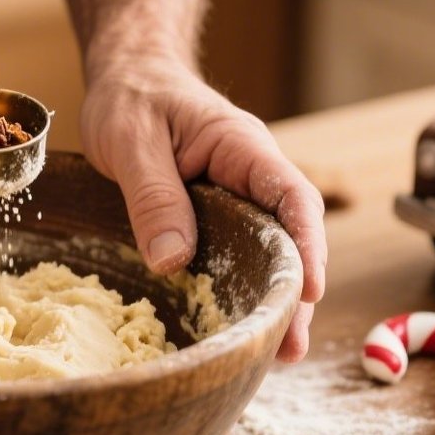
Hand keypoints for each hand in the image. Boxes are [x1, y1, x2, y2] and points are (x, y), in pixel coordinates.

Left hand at [80, 56, 327, 361]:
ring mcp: (237, 199)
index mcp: (241, 147)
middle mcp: (251, 176)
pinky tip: (239, 331)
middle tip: (290, 348)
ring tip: (276, 356)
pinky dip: (240, 291)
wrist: (126, 78)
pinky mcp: (217, 219)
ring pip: (266, 253)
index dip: (306, 244)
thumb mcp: (131, 140)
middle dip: (294, 293)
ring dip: (271, 300)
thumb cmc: (131, 98)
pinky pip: (237, 256)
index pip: (290, 196)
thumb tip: (173, 260)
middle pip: (288, 237)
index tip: (308, 290)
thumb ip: (153, 196)